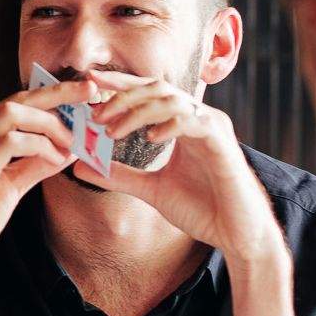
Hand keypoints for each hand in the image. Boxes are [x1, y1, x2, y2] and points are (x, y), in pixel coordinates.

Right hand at [0, 79, 92, 286]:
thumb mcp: (11, 186)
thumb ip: (35, 164)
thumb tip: (69, 147)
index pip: (14, 103)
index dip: (50, 96)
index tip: (83, 94)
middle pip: (16, 98)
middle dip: (58, 92)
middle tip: (92, 92)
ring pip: (13, 112)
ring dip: (50, 124)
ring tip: (71, 143)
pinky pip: (11, 140)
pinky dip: (40, 146)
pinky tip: (55, 160)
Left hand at [80, 71, 283, 262]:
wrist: (235, 233)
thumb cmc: (202, 209)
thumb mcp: (151, 189)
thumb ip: (119, 175)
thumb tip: (80, 167)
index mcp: (181, 123)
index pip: (149, 92)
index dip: (120, 84)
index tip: (90, 82)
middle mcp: (198, 118)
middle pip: (157, 87)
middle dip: (123, 94)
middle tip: (95, 111)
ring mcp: (212, 127)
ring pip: (172, 100)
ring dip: (137, 111)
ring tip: (112, 131)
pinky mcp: (222, 143)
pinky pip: (195, 121)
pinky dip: (170, 124)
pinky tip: (150, 138)